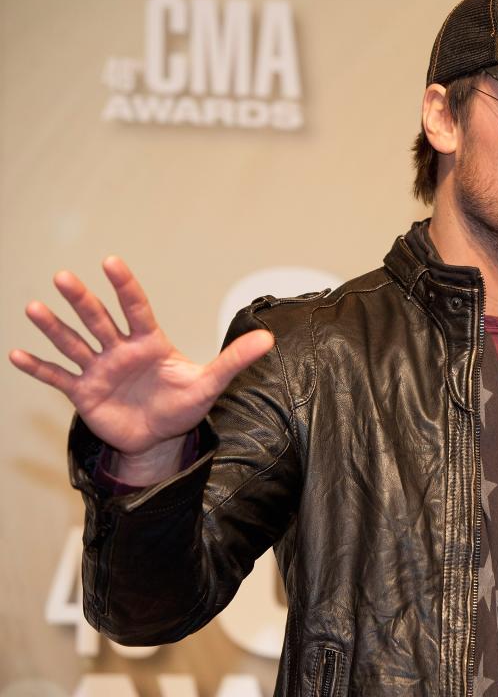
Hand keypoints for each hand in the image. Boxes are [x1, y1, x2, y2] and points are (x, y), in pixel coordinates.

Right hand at [9, 257, 274, 483]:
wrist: (160, 439)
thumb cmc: (183, 405)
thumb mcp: (210, 383)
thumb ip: (235, 359)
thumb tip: (269, 338)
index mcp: (149, 342)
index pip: (135, 307)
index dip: (124, 286)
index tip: (111, 261)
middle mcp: (120, 350)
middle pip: (99, 319)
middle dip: (82, 299)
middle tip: (64, 276)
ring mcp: (99, 370)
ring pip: (74, 344)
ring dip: (54, 327)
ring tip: (33, 308)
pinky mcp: (84, 393)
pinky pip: (58, 378)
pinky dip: (39, 368)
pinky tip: (17, 354)